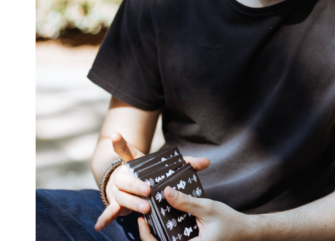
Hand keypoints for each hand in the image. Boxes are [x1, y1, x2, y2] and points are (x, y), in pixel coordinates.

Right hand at [95, 132, 210, 231]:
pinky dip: (105, 218)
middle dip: (136, 184)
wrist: (134, 187)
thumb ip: (187, 164)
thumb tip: (207, 161)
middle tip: (148, 190)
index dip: (120, 143)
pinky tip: (99, 227)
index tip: (115, 136)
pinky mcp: (117, 203)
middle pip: (126, 178)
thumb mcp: (169, 168)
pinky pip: (111, 210)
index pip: (127, 152)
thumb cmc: (154, 176)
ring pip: (121, 195)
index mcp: (136, 163)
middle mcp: (124, 175)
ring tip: (144, 208)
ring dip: (131, 202)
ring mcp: (119, 190)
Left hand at [137, 186, 253, 240]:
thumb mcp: (207, 208)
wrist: (244, 232)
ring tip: (152, 216)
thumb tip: (166, 192)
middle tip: (143, 217)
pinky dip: (168, 232)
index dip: (146, 236)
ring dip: (158, 233)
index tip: (142, 220)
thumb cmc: (229, 222)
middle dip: (149, 234)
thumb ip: (186, 202)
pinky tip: (166, 218)